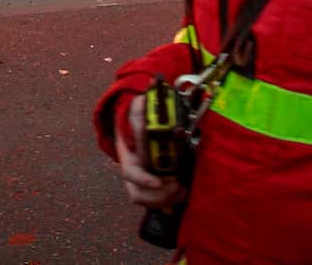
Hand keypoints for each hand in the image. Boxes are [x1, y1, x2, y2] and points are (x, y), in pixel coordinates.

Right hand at [115, 93, 186, 208]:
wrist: (143, 118)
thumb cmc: (141, 114)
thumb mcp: (138, 108)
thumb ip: (139, 114)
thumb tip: (145, 122)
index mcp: (128, 155)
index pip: (131, 174)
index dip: (143, 180)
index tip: (158, 183)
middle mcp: (134, 170)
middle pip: (138, 195)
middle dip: (158, 196)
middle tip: (177, 187)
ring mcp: (144, 179)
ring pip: (148, 201)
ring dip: (165, 200)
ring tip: (182, 191)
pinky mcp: (157, 182)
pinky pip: (159, 200)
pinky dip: (171, 202)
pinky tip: (183, 194)